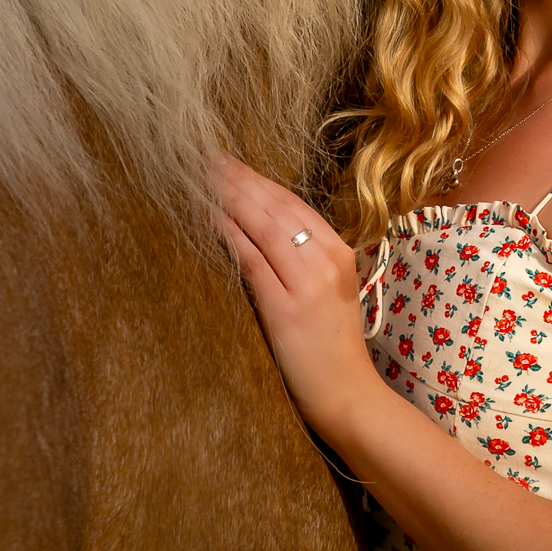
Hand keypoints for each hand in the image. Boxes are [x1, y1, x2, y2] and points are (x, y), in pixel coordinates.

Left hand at [209, 156, 383, 438]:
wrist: (348, 393)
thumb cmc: (334, 347)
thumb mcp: (330, 292)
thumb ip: (305, 261)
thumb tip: (263, 233)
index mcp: (339, 252)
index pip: (294, 204)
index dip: (259, 180)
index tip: (232, 163)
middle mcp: (326, 259)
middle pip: (277, 207)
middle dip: (240, 179)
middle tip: (207, 157)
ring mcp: (307, 282)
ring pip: (264, 225)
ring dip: (231, 196)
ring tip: (203, 177)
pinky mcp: (286, 307)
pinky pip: (252, 260)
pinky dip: (230, 233)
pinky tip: (210, 217)